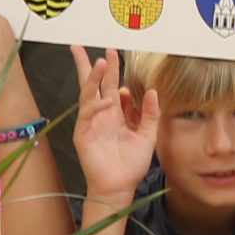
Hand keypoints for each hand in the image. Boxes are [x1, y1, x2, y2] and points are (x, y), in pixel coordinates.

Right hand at [70, 44, 158, 199]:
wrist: (119, 186)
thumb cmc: (131, 164)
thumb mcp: (147, 135)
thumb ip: (150, 114)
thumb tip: (151, 91)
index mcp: (116, 113)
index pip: (112, 86)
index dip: (115, 71)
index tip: (120, 57)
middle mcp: (102, 114)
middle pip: (96, 83)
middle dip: (98, 65)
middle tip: (103, 48)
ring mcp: (91, 122)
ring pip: (89, 93)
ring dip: (93, 77)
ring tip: (101, 62)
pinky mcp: (83, 133)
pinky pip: (87, 114)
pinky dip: (96, 105)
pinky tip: (107, 100)